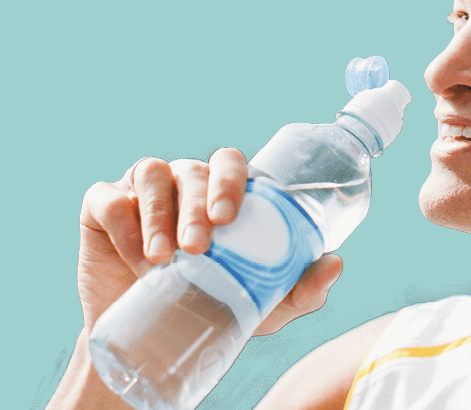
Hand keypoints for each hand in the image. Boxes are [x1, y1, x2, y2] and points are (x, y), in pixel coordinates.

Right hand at [77, 148, 342, 335]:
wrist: (151, 340)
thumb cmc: (214, 307)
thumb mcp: (262, 306)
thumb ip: (301, 288)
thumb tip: (336, 263)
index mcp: (222, 193)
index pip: (230, 164)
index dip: (230, 180)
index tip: (229, 218)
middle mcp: (184, 182)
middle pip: (192, 170)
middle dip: (195, 206)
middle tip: (198, 248)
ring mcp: (142, 191)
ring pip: (151, 174)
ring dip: (158, 214)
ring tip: (163, 259)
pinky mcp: (102, 206)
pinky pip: (109, 198)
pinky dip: (122, 223)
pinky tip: (133, 255)